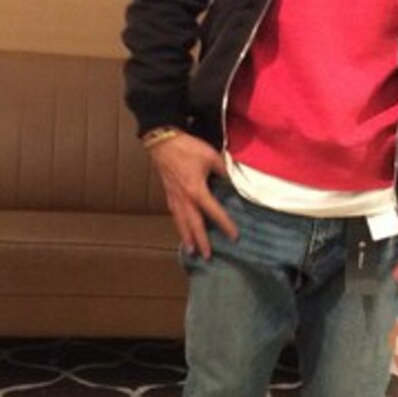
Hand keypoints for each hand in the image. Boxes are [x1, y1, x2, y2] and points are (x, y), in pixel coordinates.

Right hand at [148, 132, 238, 257]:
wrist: (163, 140)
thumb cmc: (187, 148)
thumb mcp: (211, 156)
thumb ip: (223, 171)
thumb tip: (230, 181)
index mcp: (196, 190)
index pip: (214, 212)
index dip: (225, 225)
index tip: (234, 236)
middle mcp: (184, 198)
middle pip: (194, 224)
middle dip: (201, 241)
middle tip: (207, 256)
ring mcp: (174, 197)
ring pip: (181, 222)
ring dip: (187, 237)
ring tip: (191, 250)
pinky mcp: (168, 193)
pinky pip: (175, 214)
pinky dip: (179, 224)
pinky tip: (181, 228)